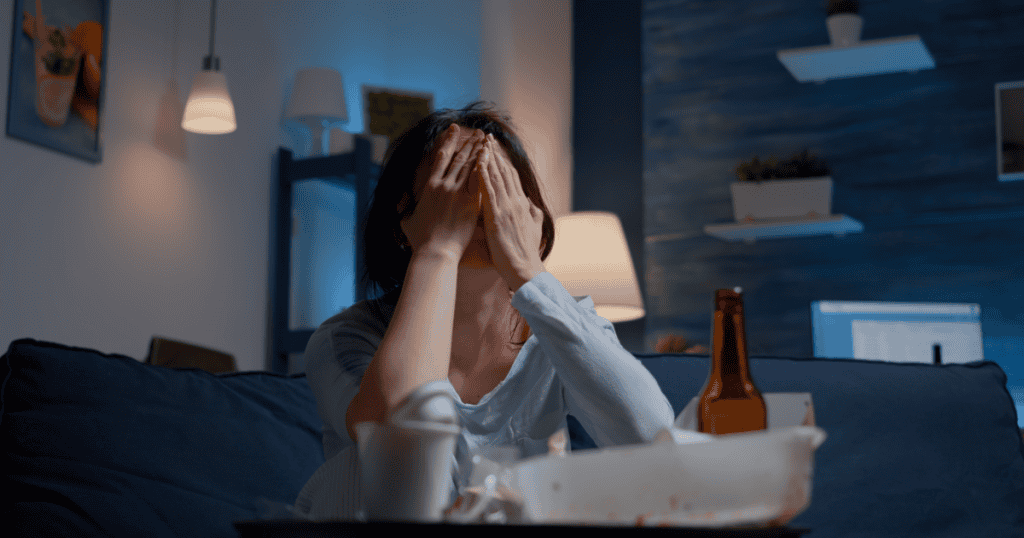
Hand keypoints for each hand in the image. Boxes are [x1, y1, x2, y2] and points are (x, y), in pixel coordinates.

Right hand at [400, 125, 485, 259]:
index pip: (440, 158)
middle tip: (476, 132)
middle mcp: (444, 185)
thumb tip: (398, 200)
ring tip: (486, 138)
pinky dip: (485, 166)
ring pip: (470, 165)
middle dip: (468, 143)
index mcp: (429, 187)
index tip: (453, 130)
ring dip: (478, 150)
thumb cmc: (420, 241)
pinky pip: (480, 180)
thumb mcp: (407, 220)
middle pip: (458, 158)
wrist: (436, 253)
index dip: (448, 142)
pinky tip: (491, 156)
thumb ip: (404, 207)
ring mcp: (458, 193)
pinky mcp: (471, 203)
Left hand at [476, 134, 545, 290]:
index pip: (512, 177)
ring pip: (497, 177)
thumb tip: (532, 205)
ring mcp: (507, 208)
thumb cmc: (526, 253)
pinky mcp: (497, 216)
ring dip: (489, 158)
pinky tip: (478, 162)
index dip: (504, 162)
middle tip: (487, 137)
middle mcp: (516, 202)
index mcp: (523, 205)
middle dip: (496, 153)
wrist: (525, 269)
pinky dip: (484, 174)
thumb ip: (532, 214)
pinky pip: (489, 190)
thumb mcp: (534, 229)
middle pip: (504, 172)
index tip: (497, 149)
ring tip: (482, 142)